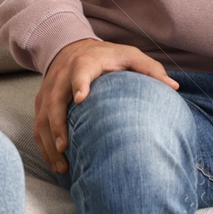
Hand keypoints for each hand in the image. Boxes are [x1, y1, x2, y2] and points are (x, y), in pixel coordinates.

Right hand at [34, 39, 178, 174]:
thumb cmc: (106, 56)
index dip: (79, 84)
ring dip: (49, 142)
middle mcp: (61, 77)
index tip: (80, 99)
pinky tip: (57, 164)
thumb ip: (150, 69)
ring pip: (42, 118)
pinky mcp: (41, 102)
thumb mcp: (129, 55)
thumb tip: (173, 87)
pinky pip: (38, 126)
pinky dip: (44, 146)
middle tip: (66, 148)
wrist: (70, 47)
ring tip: (61, 166)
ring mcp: (48, 91)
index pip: (79, 73)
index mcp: (84, 64)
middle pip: (54, 101)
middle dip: (57, 125)